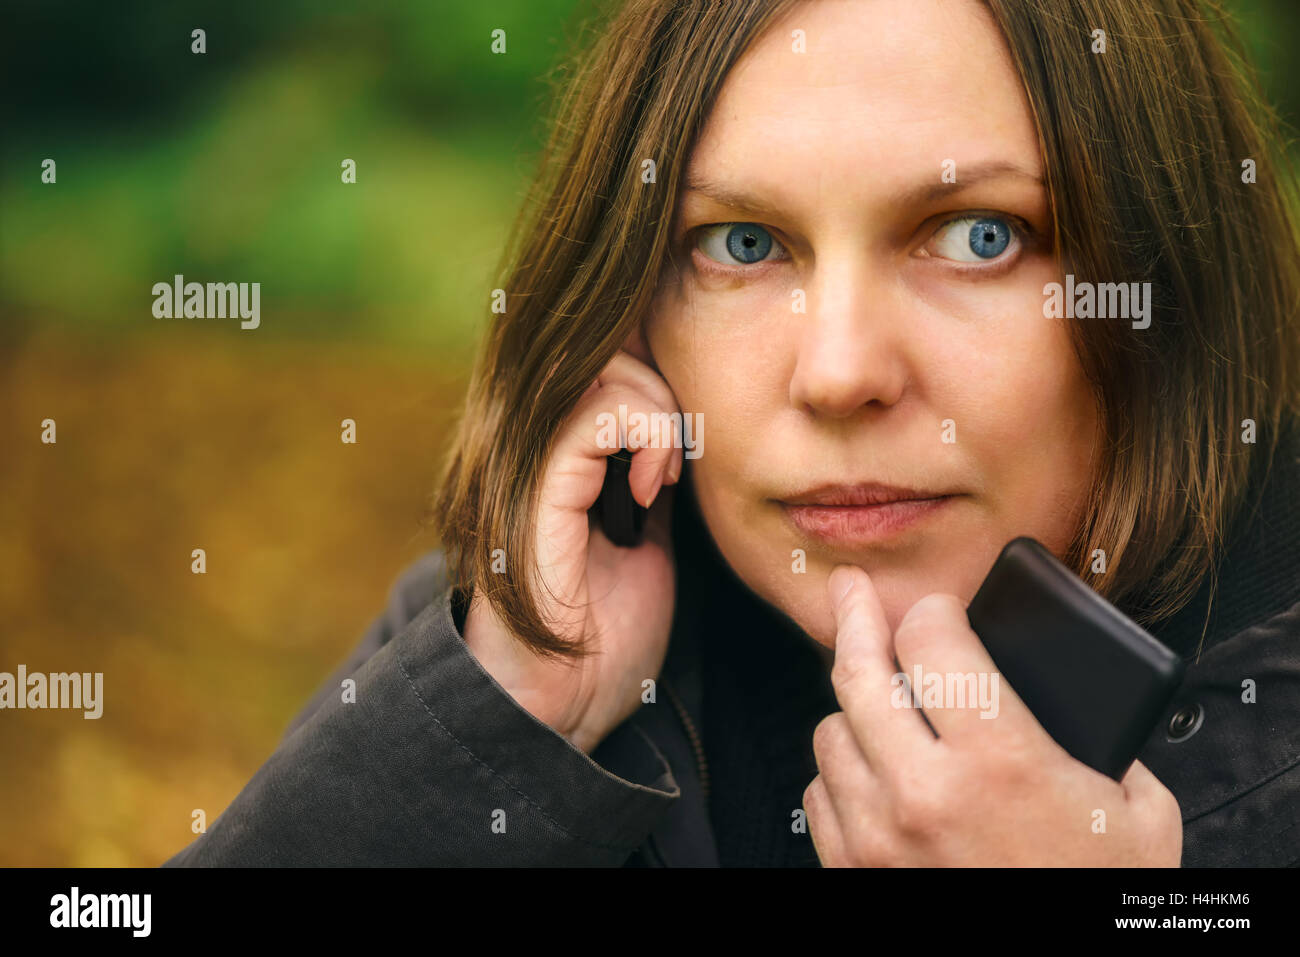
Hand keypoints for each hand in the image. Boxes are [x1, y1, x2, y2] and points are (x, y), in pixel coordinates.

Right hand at [463, 348, 682, 753]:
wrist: (564, 709)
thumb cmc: (604, 641)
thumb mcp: (645, 536)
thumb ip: (648, 473)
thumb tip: (683, 420)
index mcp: (551, 454)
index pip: (603, 355)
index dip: (657, 365)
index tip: (691, 427)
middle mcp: (528, 447)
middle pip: (604, 346)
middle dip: (664, 382)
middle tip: (683, 450)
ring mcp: (526, 463)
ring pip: (601, 368)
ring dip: (659, 410)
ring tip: (667, 474)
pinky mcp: (534, 488)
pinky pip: (596, 413)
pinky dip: (646, 435)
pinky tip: (654, 489)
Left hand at [804, 564, 1182, 865]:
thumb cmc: (1099, 898)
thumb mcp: (1137, 812)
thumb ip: (1097, 738)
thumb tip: (1060, 694)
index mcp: (1000, 762)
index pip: (932, 640)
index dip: (935, 611)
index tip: (941, 611)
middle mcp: (924, 793)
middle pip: (858, 672)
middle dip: (855, 618)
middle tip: (850, 593)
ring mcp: (878, 836)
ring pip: (829, 731)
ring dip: (855, 710)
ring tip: (884, 705)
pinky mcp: (854, 871)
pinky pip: (819, 793)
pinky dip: (842, 774)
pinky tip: (874, 771)